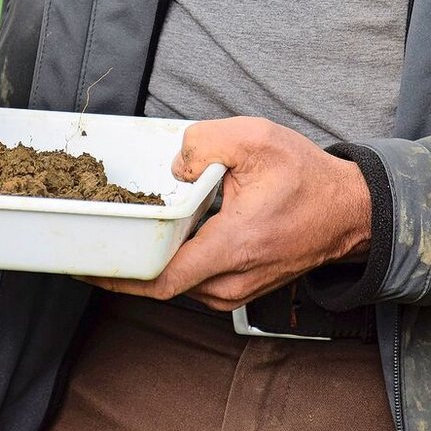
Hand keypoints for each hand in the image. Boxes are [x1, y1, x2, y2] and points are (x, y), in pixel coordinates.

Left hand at [81, 117, 371, 310]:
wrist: (350, 212)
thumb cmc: (309, 179)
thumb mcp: (257, 139)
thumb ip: (205, 142)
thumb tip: (173, 163)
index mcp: (232, 247)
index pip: (160, 279)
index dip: (115, 276)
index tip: (80, 266)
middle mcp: (231, 280)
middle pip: (160, 283)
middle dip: (124, 263)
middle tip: (91, 239)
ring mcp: (236, 290)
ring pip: (177, 282)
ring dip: (151, 260)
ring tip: (125, 231)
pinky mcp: (240, 288)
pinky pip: (194, 280)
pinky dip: (174, 260)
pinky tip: (165, 233)